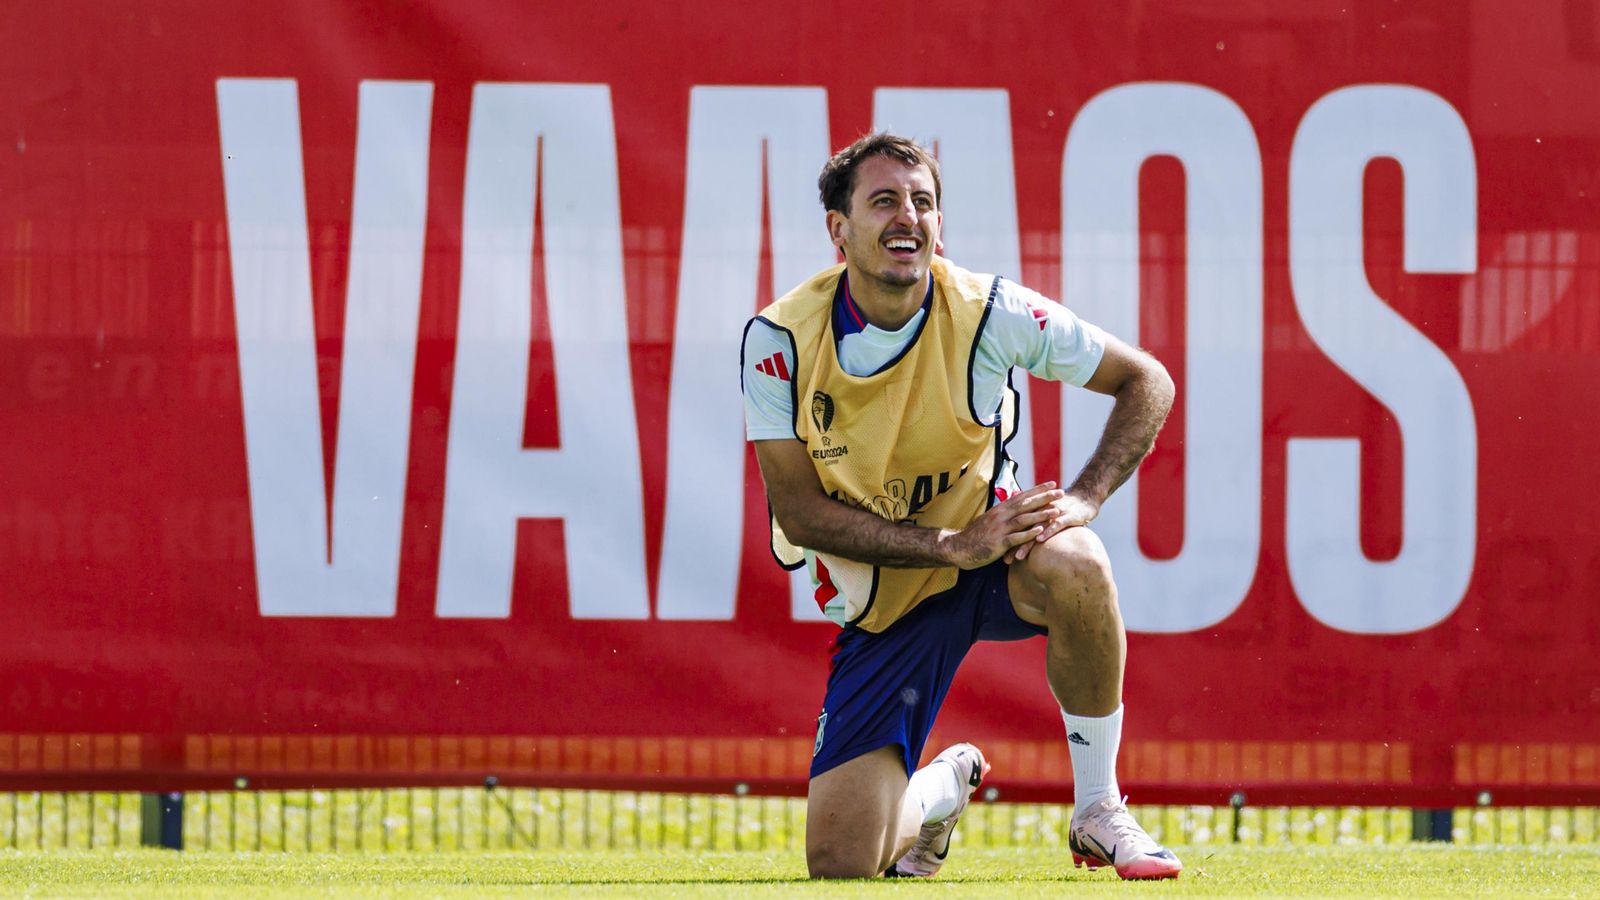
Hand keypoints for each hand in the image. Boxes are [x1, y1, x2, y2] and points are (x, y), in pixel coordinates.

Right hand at [941, 482, 1064, 568]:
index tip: (1053, 483)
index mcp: (1000, 509)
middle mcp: (1000, 515)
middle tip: (1061, 492)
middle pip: (1025, 504)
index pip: (1022, 495)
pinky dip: (1028, 534)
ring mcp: (999, 528)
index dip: (1038, 489)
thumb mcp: (990, 520)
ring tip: (1056, 511)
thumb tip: (1016, 506)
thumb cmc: (976, 535)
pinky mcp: (998, 543)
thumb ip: (1004, 514)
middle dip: (1044, 497)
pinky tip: (1040, 532)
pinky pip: (1015, 538)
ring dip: (1040, 515)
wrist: (959, 547)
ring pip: (1023, 519)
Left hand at [1004, 490, 1099, 563]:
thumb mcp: (1047, 512)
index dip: (1008, 538)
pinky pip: (1056, 524)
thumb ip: (1034, 521)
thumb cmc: (1065, 507)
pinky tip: (1040, 540)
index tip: (999, 553)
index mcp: (1034, 510)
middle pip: (1023, 528)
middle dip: (1014, 544)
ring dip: (1027, 542)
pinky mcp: (1067, 515)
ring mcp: (1053, 512)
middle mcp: (1041, 510)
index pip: (1017, 526)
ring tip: (1018, 556)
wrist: (1086, 496)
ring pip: (1037, 528)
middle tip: (1005, 560)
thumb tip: (1023, 534)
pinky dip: (1048, 531)